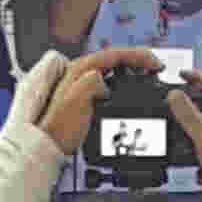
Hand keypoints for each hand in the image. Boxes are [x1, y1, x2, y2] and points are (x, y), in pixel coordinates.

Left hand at [36, 45, 161, 156]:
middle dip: (137, 63)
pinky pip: (108, 87)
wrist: (46, 147)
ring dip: (131, 74)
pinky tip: (129, 96)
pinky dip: (123, 87)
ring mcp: (81, 86)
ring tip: (147, 81)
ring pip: (112, 73)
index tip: (155, 65)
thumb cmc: (57, 127)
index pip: (115, 54)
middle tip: (155, 71)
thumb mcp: (77, 100)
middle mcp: (79, 74)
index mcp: (78, 69)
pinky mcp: (83, 100)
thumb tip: (106, 82)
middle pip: (115, 61)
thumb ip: (94, 82)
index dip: (138, 57)